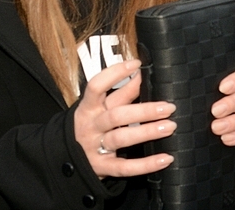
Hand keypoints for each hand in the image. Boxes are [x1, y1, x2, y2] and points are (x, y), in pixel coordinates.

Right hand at [74, 59, 175, 178]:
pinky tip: (165, 158)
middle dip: (144, 110)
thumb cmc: (90, 126)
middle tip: (168, 107)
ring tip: (170, 127)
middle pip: (116, 116)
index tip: (136, 65)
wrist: (65, 160)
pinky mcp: (102, 168)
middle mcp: (91, 126)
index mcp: (89, 108)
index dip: (115, 74)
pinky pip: (125, 167)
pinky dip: (146, 165)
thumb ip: (120, 93)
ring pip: (121, 138)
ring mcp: (95, 148)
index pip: (96, 86)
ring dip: (148, 132)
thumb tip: (141, 74)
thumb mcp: (98, 108)